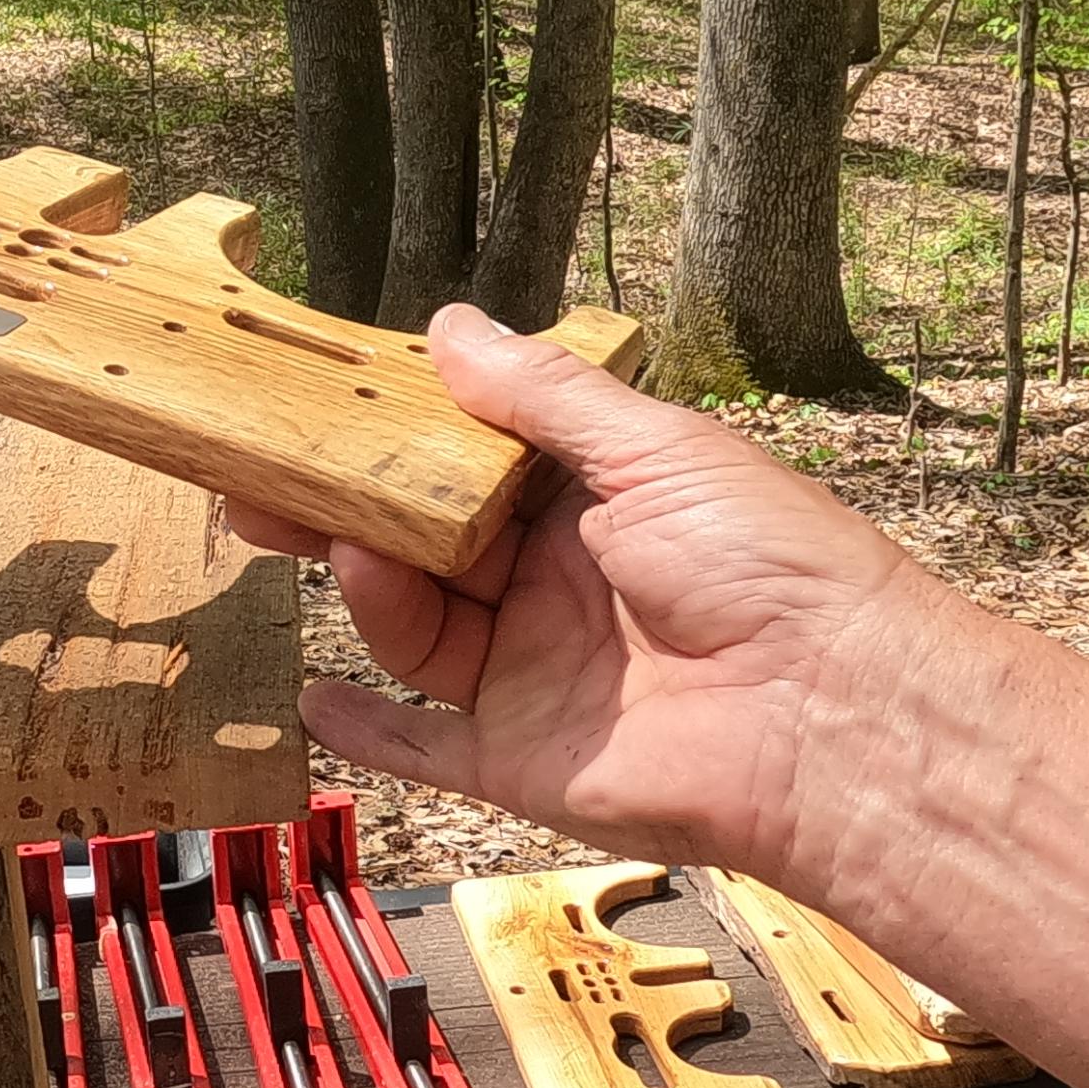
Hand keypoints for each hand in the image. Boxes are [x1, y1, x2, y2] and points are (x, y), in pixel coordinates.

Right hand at [224, 305, 948, 895]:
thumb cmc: (772, 566)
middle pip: (420, 541)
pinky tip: (315, 695)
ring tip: (349, 554)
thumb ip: (542, 397)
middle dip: (342, 511)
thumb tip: (449, 328)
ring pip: (412, 628)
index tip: (318, 404)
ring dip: (366, 590)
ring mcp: (533, 676)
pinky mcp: (521, 759)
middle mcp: (553, 587)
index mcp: (590, 504)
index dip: (394, 436)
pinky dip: (363, 728)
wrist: (831, 716)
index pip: (466, 462)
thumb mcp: (654, 450)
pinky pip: (422, 744)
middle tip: (257, 480)